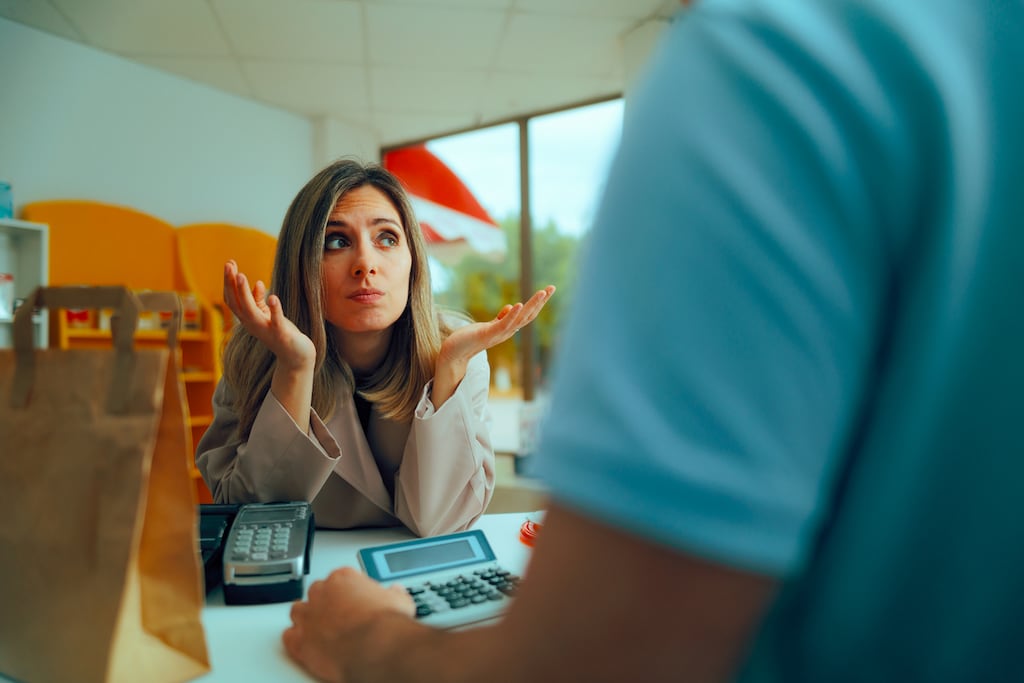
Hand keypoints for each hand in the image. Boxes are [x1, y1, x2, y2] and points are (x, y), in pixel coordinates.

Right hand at [222, 259, 314, 369]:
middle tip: (229, 264)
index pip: (232, 300)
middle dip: (231, 284)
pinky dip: (274, 310)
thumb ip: (260, 301)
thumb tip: (257, 282)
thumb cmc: (281, 334)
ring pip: (250, 312)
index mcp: (248, 319)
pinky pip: (276, 322)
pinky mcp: (282, 335)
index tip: (229, 263)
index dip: (228, 283)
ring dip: (244, 293)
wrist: (296, 358)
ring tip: (242, 276)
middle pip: (236, 303)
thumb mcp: (267, 315)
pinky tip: (274, 297)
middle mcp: (252, 325)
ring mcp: (266, 331)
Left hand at [283, 567, 415, 682]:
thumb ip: (394, 593)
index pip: (341, 578)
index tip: (357, 600)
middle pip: (318, 591)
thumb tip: (397, 592)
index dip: (349, 590)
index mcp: (344, 578)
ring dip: (307, 617)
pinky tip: (304, 642)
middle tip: (340, 614)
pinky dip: (295, 638)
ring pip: (299, 611)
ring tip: (319, 625)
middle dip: (326, 601)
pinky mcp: (300, 641)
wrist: (374, 648)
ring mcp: (309, 617)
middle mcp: (322, 593)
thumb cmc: (384, 624)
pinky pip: (288, 636)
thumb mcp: (399, 600)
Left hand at [430, 285, 554, 408]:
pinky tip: (518, 304)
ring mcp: (499, 334)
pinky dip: (512, 315)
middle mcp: (507, 332)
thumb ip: (502, 318)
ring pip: (520, 319)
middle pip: (529, 316)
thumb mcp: (489, 326)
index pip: (527, 314)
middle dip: (540, 302)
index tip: (547, 290)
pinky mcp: (488, 334)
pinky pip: (503, 324)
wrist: (453, 354)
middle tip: (551, 288)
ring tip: (541, 293)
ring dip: (532, 305)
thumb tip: (513, 306)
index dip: (538, 303)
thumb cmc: (469, 339)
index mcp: (508, 329)